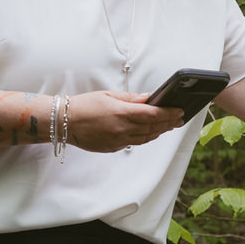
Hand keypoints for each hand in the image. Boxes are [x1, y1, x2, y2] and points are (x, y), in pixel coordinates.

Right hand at [65, 91, 185, 151]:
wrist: (65, 122)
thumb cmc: (84, 106)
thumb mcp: (109, 95)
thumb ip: (131, 98)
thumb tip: (149, 98)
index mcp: (122, 113)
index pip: (153, 114)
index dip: (169, 113)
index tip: (179, 110)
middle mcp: (122, 129)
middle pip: (153, 127)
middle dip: (169, 123)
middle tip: (179, 118)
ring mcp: (118, 140)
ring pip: (146, 138)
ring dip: (160, 131)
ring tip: (170, 126)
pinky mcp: (114, 147)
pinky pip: (135, 143)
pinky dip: (146, 137)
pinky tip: (152, 133)